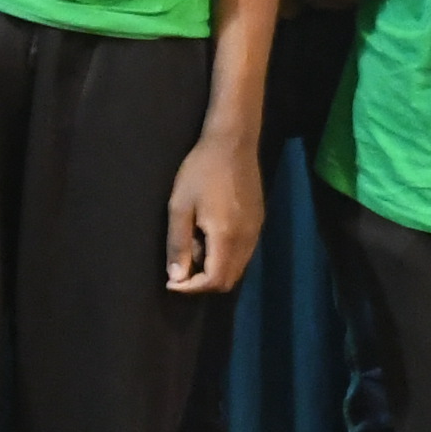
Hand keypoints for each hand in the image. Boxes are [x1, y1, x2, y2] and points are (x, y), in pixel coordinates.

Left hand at [164, 129, 263, 292]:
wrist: (233, 142)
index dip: (192, 288)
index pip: (215, 281)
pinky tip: (208, 238)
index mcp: (226, 237)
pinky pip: (243, 254)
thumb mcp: (180, 206)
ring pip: (237, 269)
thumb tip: (176, 278)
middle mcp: (246, 240)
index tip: (172, 281)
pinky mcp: (258, 222)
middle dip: (202, 283)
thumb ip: (178, 245)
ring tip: (192, 249)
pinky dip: (225, 258)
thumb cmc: (201, 171)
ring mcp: (255, 231)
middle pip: (228, 281)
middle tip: (180, 268)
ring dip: (214, 270)